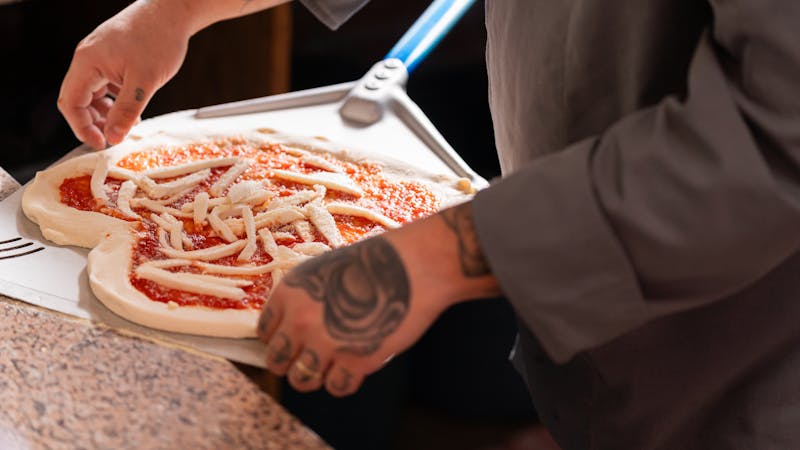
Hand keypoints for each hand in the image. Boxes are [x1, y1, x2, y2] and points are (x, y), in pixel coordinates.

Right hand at [58, 1, 192, 148]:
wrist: (172, 11)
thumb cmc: (159, 39)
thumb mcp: (145, 82)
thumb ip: (127, 111)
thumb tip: (113, 138)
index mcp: (87, 62)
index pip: (70, 103)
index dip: (81, 127)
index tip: (101, 144)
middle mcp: (88, 59)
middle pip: (79, 99)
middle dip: (93, 122)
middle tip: (114, 138)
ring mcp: (100, 57)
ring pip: (94, 93)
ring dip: (106, 113)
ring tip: (127, 125)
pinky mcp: (113, 57)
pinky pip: (106, 85)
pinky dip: (116, 100)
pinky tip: (133, 110)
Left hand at [257, 202, 499, 395]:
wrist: (414, 266)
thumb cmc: (374, 263)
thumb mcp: (324, 269)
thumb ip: (303, 298)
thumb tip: (290, 328)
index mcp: (290, 292)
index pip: (265, 333)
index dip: (280, 340)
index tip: (294, 340)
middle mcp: (301, 319)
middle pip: (277, 362)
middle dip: (292, 363)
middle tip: (312, 356)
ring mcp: (327, 342)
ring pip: (301, 380)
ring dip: (315, 376)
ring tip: (333, 363)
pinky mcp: (356, 360)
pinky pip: (336, 387)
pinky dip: (344, 381)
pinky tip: (356, 364)